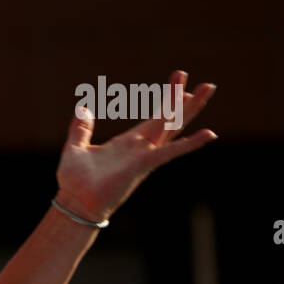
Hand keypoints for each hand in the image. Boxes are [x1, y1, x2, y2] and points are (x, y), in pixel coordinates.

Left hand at [56, 69, 217, 221]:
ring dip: (190, 109)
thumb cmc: (74, 182)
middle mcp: (141, 149)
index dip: (168, 100)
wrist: (74, 204)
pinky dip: (190, 144)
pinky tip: (210, 134)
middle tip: (207, 84)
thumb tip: (83, 108)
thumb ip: (80, 129)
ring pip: (173, 128)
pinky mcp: (144, 166)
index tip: (180, 79)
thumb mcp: (75, 148)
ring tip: (208, 89)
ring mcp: (144, 156)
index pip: (154, 118)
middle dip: (186, 102)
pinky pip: (170, 152)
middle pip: (170, 120)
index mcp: (127, 144)